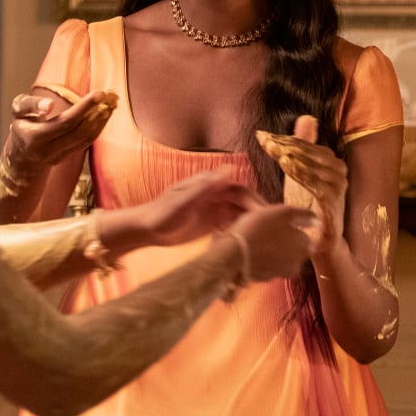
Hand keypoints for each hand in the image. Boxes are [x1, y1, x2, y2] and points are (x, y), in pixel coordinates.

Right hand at [4, 90, 117, 169]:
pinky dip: (98, 128)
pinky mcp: (67, 158)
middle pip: (78, 132)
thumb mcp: (18, 110)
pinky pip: (86, 142)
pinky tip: (104, 114)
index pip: (64, 122)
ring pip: (85, 139)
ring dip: (101, 120)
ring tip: (111, 103)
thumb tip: (50, 105)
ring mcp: (58, 157)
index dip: (83, 108)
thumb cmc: (21, 123)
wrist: (21, 152)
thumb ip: (30, 105)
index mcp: (34, 137)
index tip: (99, 93)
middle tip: (109, 95)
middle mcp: (47, 151)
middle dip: (96, 112)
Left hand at [136, 169, 265, 246]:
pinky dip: (238, 234)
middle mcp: (215, 195)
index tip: (267, 218)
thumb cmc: (161, 213)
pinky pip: (230, 227)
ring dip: (250, 226)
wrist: (145, 229)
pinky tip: (244, 246)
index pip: (241, 192)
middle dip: (256, 217)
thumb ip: (206, 186)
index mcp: (210, 186)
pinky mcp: (210, 223)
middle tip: (271, 234)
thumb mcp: (183, 201)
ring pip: (239, 216)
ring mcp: (213, 209)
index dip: (255, 203)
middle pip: (243, 204)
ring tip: (262, 243)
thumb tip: (230, 168)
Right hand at [226, 203, 314, 281]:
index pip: (304, 236)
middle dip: (284, 239)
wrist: (233, 254)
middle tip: (266, 229)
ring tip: (257, 238)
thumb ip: (304, 215)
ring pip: (281, 256)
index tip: (277, 222)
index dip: (291, 227)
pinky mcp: (265, 278)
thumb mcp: (283, 212)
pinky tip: (251, 250)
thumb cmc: (259, 228)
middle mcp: (297, 263)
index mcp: (305, 246)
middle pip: (294, 248)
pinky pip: (268, 265)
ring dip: (273, 249)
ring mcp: (281, 273)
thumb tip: (317, 220)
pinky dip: (263, 258)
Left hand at [255, 115, 347, 254]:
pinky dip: (301, 172)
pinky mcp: (334, 199)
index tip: (261, 136)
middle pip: (308, 151)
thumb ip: (302, 146)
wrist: (320, 238)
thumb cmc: (308, 205)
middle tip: (266, 141)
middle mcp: (338, 169)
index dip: (282, 139)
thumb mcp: (300, 172)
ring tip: (275, 151)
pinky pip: (316, 182)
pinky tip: (286, 166)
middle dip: (284, 145)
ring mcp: (339, 184)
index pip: (304, 143)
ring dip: (292, 156)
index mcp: (330, 160)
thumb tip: (306, 118)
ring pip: (312, 164)